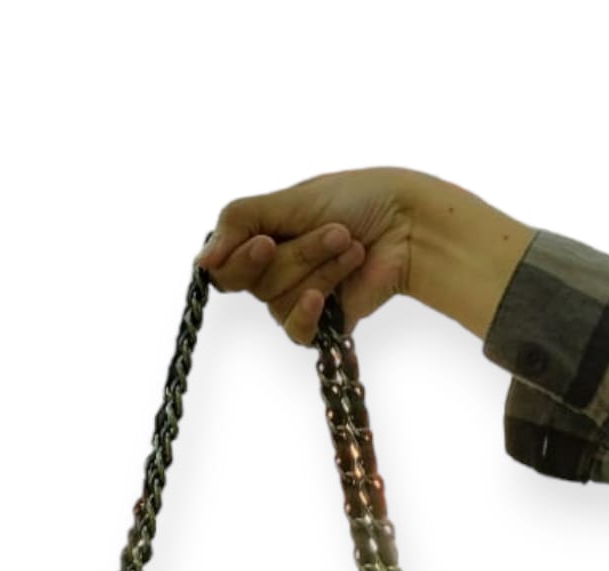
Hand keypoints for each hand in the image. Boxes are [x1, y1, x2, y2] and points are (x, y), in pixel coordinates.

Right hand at [192, 166, 426, 343]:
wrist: (408, 224)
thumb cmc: (355, 200)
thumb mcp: (287, 200)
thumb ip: (237, 223)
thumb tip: (200, 262)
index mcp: (261, 239)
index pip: (223, 266)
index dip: (240, 259)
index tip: (267, 242)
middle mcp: (274, 271)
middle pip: (255, 282)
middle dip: (298, 255)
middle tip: (337, 231)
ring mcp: (297, 298)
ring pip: (279, 301)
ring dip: (320, 269)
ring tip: (352, 248)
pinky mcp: (322, 323)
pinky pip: (295, 330)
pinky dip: (308, 311)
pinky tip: (326, 297)